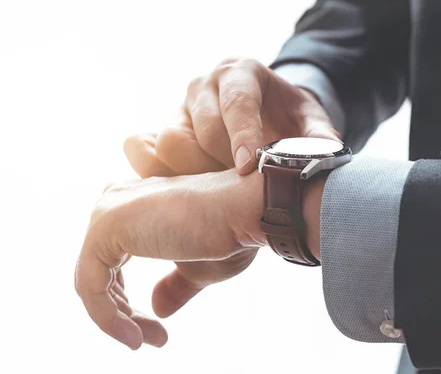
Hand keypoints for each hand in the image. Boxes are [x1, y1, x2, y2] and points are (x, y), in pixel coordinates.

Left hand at [74, 170, 264, 349]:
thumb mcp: (197, 269)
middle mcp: (115, 204)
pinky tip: (134, 336)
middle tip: (153, 340)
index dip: (128, 305)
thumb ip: (173, 286)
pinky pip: (91, 285)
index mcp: (135, 208)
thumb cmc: (230, 232)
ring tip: (146, 341)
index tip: (158, 334)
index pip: (112, 266)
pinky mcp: (105, 228)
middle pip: (100, 276)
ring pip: (92, 283)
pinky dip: (107, 317)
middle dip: (124, 315)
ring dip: (117, 320)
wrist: (245, 211)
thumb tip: (157, 308)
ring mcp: (108, 213)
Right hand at [123, 58, 338, 177]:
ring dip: (195, 174)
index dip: (242, 135)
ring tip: (222, 189)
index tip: (249, 168)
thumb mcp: (308, 120)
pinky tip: (195, 192)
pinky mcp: (165, 129)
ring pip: (171, 142)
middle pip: (202, 127)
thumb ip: (318, 136)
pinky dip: (167, 177)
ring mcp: (181, 108)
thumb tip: (325, 153)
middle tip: (243, 187)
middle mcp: (205, 85)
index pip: (237, 102)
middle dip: (223, 162)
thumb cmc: (285, 116)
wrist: (264, 111)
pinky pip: (150, 153)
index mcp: (241, 73)